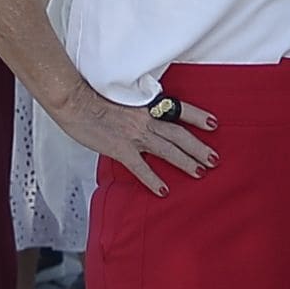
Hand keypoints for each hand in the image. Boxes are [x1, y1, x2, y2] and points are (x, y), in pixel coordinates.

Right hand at [56, 81, 221, 189]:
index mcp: (146, 105)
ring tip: (200, 172)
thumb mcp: (121, 97)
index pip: (179, 109)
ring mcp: (134, 135)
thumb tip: (142, 119)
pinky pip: (142, 168)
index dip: (198, 117)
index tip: (214, 124)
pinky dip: (153, 180)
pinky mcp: (121, 149)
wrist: (75, 102)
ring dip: (186, 162)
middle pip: (179, 134)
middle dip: (199, 147)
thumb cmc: (92, 97)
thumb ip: (135, 110)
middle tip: (214, 159)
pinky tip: (163, 191)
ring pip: (168, 150)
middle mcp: (145, 119)